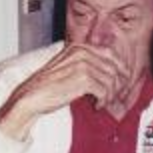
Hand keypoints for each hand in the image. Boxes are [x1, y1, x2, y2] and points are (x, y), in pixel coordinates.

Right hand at [0, 43, 128, 139]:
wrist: (31, 96)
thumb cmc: (48, 86)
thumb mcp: (69, 67)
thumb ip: (88, 65)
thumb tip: (113, 73)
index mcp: (79, 47)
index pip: (111, 54)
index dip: (120, 69)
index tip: (121, 82)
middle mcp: (82, 52)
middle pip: (114, 68)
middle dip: (117, 85)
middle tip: (112, 96)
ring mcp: (83, 65)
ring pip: (111, 81)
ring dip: (109, 95)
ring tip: (102, 102)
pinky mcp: (83, 79)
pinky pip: (104, 91)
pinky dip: (103, 101)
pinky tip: (96, 105)